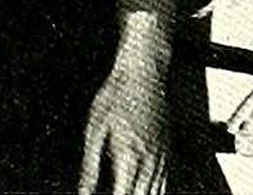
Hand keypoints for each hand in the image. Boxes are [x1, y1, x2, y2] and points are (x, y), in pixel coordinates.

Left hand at [79, 28, 169, 194]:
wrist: (143, 70)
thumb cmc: (117, 94)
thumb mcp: (95, 128)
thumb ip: (90, 166)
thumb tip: (84, 192)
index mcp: (129, 158)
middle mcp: (149, 162)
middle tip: (115, 192)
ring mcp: (162, 157)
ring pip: (157, 194)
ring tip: (126, 190)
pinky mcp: (168, 151)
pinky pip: (165, 183)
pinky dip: (156, 192)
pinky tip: (144, 191)